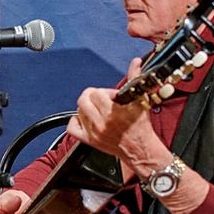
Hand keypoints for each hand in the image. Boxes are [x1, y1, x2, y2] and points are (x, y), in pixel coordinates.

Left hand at [68, 57, 166, 180]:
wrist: (141, 150)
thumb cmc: (141, 127)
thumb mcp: (140, 101)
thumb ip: (135, 79)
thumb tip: (135, 63)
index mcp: (113, 112)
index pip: (96, 92)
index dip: (105, 92)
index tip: (112, 97)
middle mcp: (101, 122)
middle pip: (83, 100)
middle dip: (93, 97)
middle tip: (103, 101)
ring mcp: (94, 132)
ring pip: (78, 111)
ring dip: (87, 108)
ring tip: (98, 110)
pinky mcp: (89, 141)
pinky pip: (72, 128)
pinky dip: (76, 121)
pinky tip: (85, 119)